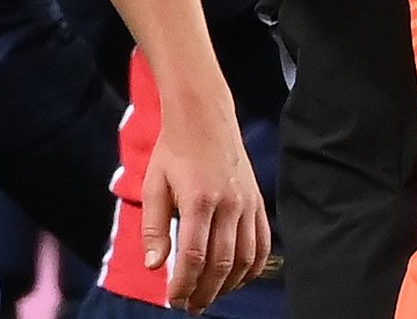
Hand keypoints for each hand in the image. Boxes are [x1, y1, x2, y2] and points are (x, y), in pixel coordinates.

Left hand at [142, 98, 271, 311]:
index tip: (174, 300)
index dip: (185, 284)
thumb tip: (155, 266)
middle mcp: (229, 203)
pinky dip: (252, 268)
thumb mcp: (154, 184)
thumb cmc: (174, 151)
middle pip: (221, 263)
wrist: (204, 117)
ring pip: (244, 259)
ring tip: (209, 296)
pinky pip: (262, 244)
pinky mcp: (258, 202)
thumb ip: (153, 227)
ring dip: (227, 285)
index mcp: (199, 199)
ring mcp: (247, 203)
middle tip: (189, 306)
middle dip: (205, 291)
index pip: (195, 256)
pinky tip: (236, 280)